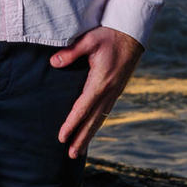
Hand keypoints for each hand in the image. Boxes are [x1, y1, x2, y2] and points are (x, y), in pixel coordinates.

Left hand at [51, 27, 143, 160]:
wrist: (133, 31)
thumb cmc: (110, 34)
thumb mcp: (90, 39)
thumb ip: (71, 51)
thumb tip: (53, 62)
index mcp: (101, 81)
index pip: (83, 108)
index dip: (72, 124)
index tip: (62, 138)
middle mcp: (109, 91)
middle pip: (93, 120)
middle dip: (81, 138)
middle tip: (71, 155)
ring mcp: (115, 91)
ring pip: (100, 118)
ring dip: (89, 135)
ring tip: (79, 151)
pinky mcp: (116, 89)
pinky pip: (105, 112)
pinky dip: (97, 124)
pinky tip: (91, 130)